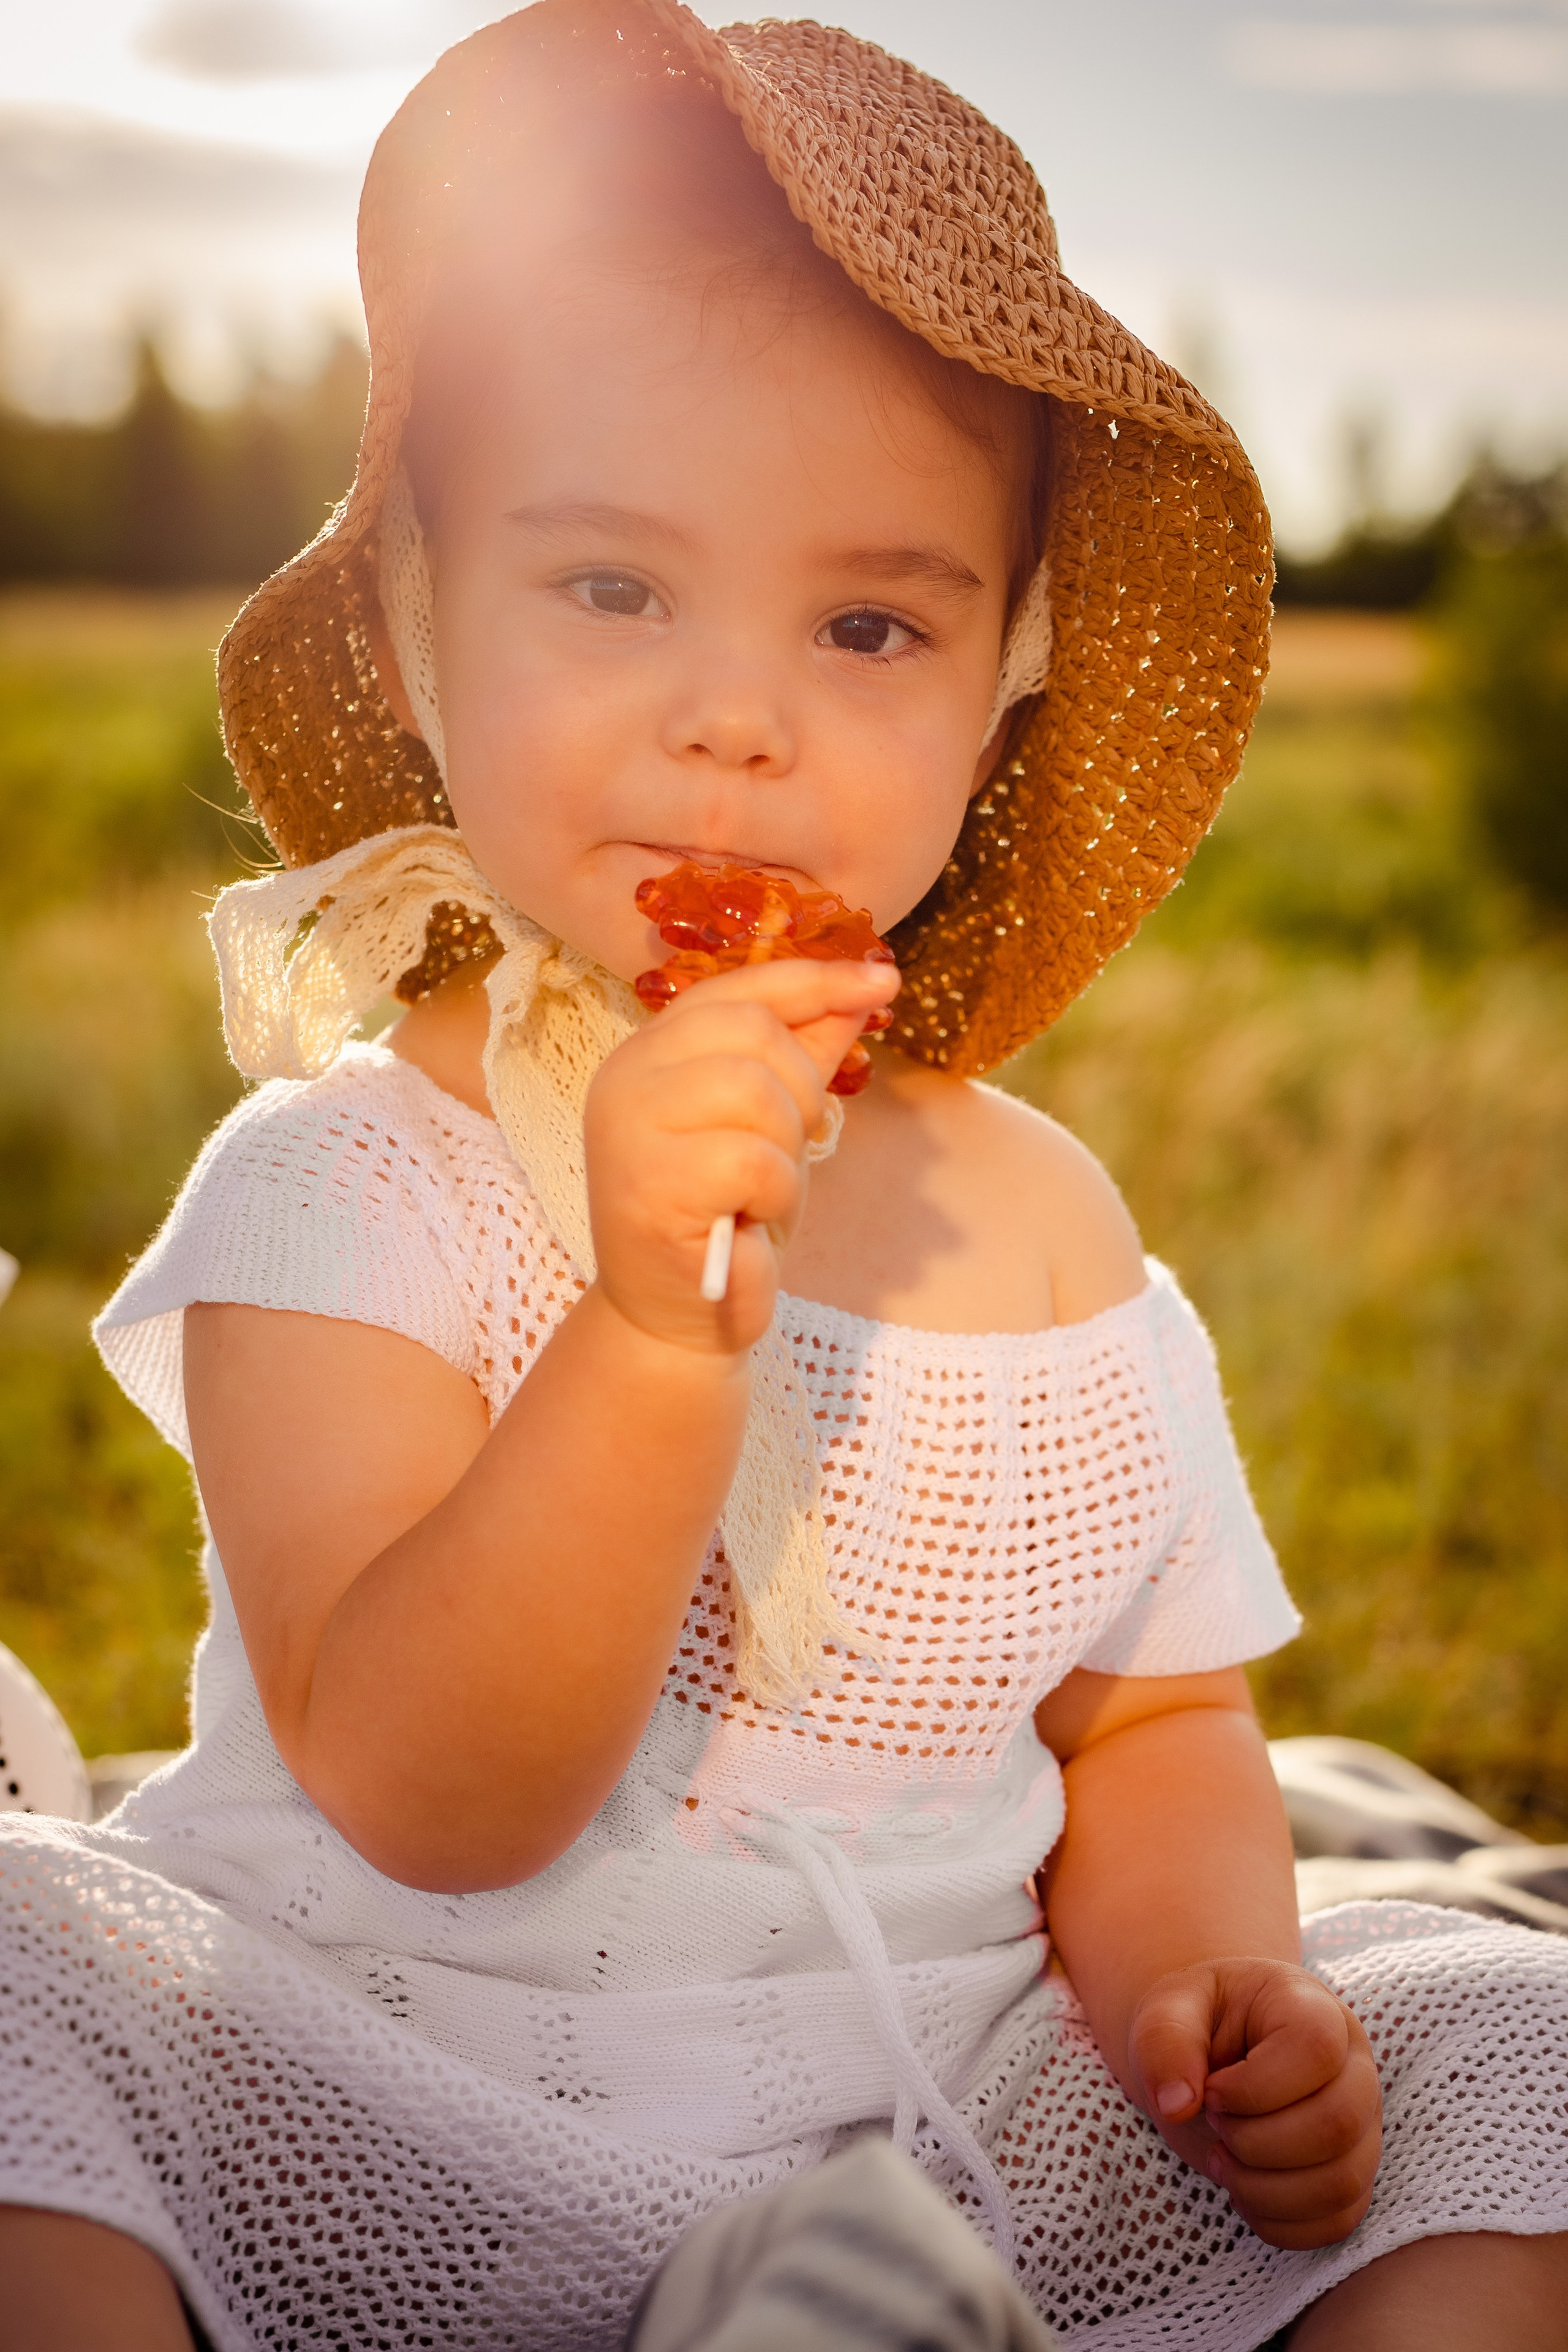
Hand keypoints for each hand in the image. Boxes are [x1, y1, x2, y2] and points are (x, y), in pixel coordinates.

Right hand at [584, 956, 899, 1354]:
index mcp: (650, 1053)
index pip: (738, 988)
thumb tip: (863, 986)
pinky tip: (745, 1220)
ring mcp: (627, 1128)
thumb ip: (805, 1052)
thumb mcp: (774, 1123)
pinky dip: (772, 1194)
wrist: (679, 1320)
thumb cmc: (726, 1217)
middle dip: (801, 1090)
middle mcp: (626, 1076)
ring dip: (785, 1149)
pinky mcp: (646, 1185)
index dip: (815, 981)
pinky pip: (749, 1160)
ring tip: (759, 1191)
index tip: (883, 981)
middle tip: (787, 1148)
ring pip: (753, 1089)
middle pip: (753, 1030)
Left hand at [1126, 1957, 1381, 2249]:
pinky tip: (1241, 2189)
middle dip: (1255, 2142)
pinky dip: (1279, 2222)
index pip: (1316, 2050)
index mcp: (1312, 2008)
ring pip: (1341, 2182)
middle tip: (1213, 2122)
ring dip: (1263, 2188)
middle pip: (1337, 2125)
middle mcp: (1353, 2066)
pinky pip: (1337, 2221)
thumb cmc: (1196, 2024)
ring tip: (1220, 2157)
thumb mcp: (1168, 2009)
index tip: (1209, 2090)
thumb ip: (1165, 2041)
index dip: (1254, 2086)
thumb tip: (1176, 2103)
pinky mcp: (1352, 2174)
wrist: (1211, 2050)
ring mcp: (1361, 2125)